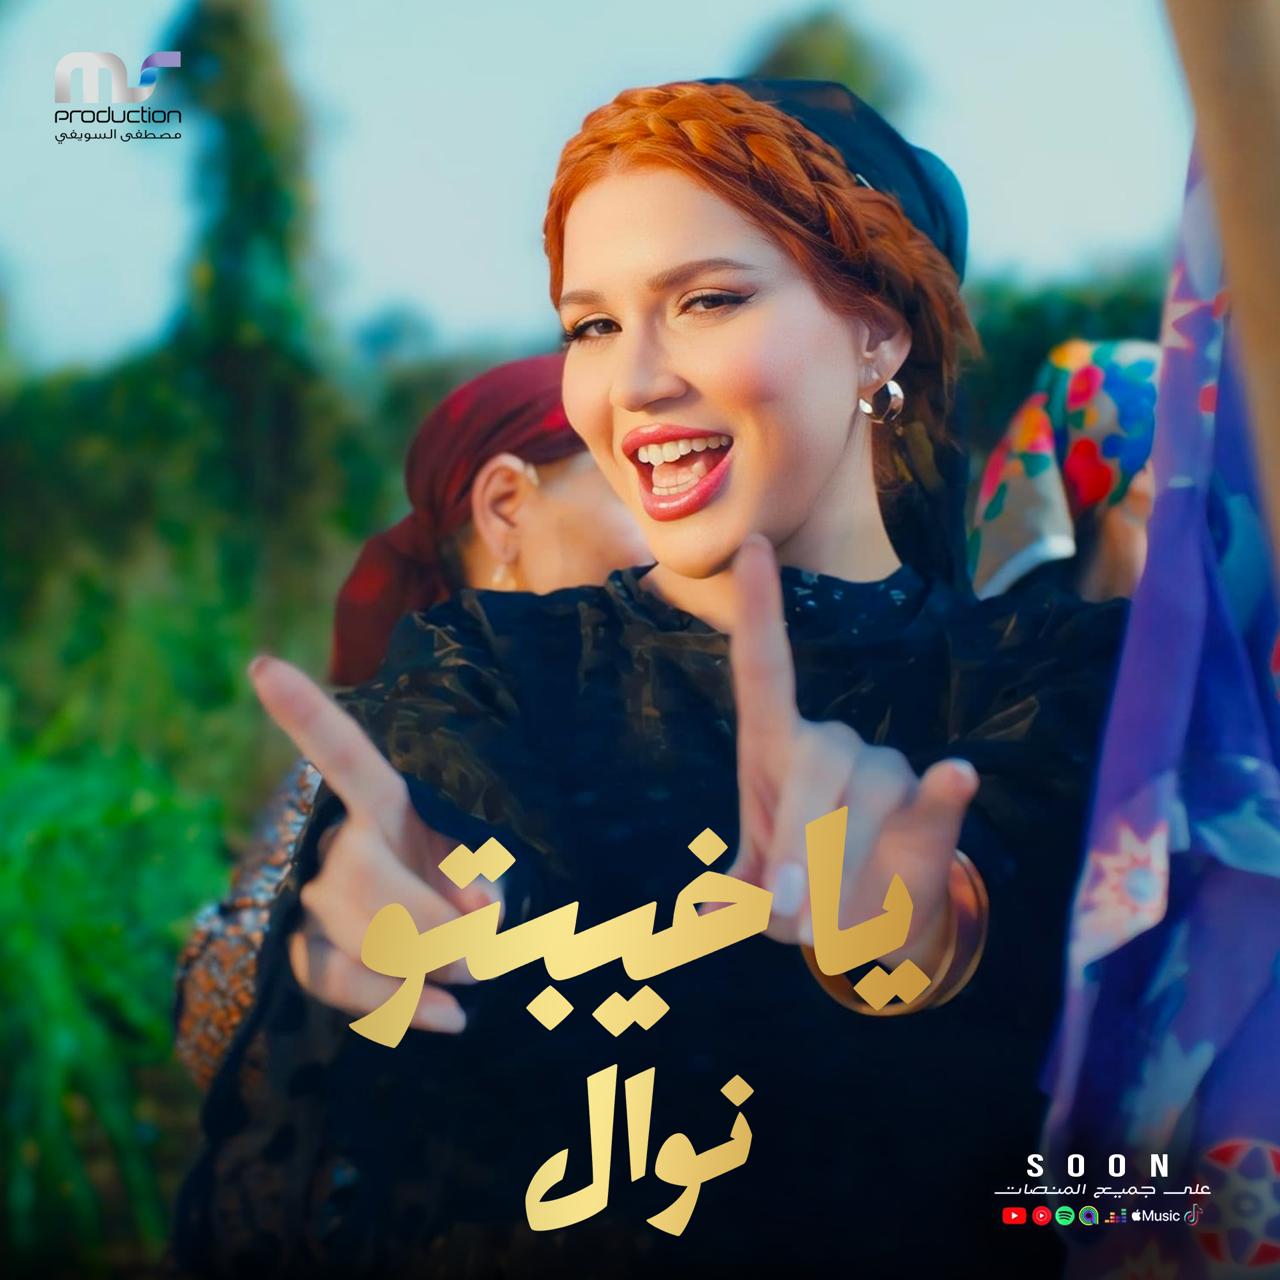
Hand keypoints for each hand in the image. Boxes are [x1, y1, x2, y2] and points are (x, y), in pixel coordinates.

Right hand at [249, 656, 500, 1032]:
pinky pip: (338, 983)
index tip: (262, 666)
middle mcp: (336, 842)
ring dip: (430, 967)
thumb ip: (484, 869)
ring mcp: (313, 898)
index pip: (343, 753)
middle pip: (365, 883)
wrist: (430, 926)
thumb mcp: (483, 852)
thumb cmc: (460, 873)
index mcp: (384, 800)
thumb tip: (478, 914)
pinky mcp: (304, 950)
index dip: (304, 713)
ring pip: (358, 937)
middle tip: (490, 952)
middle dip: (438, 929)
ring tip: (478, 977)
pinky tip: (451, 1019)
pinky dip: (399, 1006)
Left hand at [725, 536, 978, 967]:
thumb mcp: (755, 895)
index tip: (750, 546)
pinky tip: (958, 776)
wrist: (870, 927)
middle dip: (801, 838)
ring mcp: (885, 772)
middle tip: (792, 917)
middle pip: (818, 759)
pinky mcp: (932, 807)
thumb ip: (734, 900)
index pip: (764, 669)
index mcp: (774, 751)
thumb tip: (708, 910)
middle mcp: (831, 746)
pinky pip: (940, 794)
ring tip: (827, 929)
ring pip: (869, 794)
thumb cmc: (799, 892)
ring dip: (843, 867)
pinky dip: (947, 789)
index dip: (758, 611)